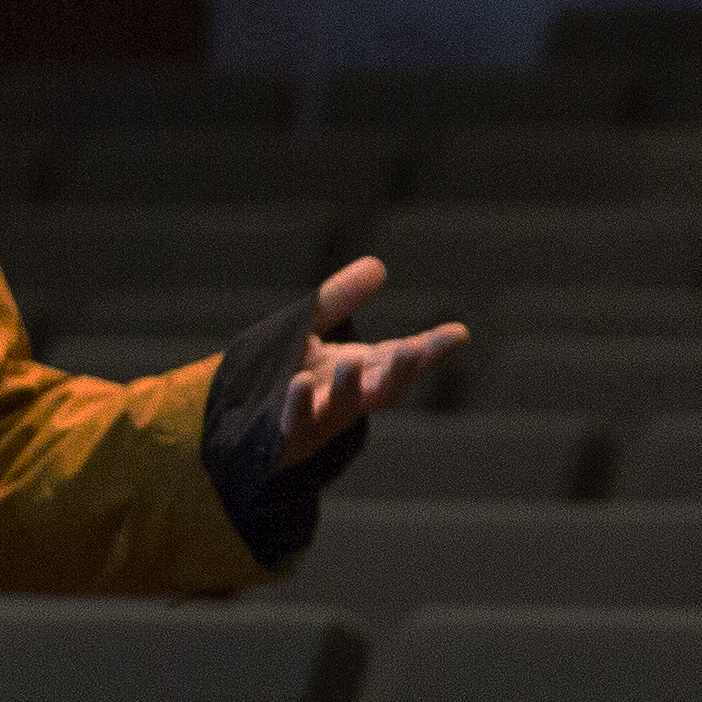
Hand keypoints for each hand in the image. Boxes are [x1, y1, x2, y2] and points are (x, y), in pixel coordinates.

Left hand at [280, 256, 469, 456]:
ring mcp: (322, 420)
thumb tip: (378, 265)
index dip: (431, 349)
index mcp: (363, 371)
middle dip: (401, 372)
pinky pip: (295, 423)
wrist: (243, 417)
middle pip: (385, 390)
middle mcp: (350, 399)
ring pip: (343, 409)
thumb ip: (339, 299)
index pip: (402, 359)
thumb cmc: (286, 369)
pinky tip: (301, 382)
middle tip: (414, 351)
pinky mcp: (288, 435)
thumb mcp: (311, 326)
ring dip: (350, 388)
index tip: (458, 333)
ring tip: (350, 362)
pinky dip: (300, 405)